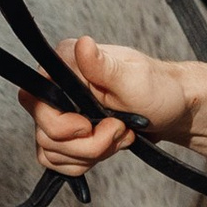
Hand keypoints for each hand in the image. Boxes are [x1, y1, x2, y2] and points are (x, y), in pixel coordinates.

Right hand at [21, 33, 192, 175]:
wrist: (172, 110)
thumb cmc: (158, 90)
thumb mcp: (134, 79)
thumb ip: (103, 67)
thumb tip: (82, 44)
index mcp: (66, 63)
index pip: (35, 100)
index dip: (61, 123)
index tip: (88, 126)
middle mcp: (56, 86)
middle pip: (45, 132)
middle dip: (86, 144)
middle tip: (118, 129)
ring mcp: (60, 112)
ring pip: (50, 150)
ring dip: (90, 153)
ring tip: (119, 135)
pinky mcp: (66, 134)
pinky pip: (57, 161)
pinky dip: (83, 162)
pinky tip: (107, 147)